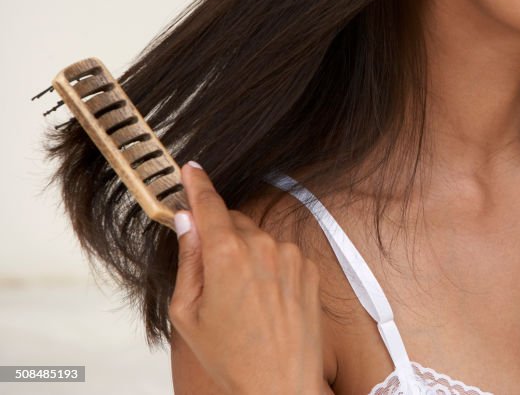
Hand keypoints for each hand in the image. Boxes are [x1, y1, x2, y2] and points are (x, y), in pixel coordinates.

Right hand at [170, 161, 325, 394]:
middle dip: (218, 235)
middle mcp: (263, 245)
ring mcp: (291, 255)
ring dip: (245, 253)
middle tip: (209, 274)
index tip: (190, 169)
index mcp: (227, 254)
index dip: (197, 184)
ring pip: (258, 238)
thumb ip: (188, 259)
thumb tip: (187, 221)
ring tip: (240, 299)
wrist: (281, 384)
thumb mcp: (188, 312)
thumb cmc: (231, 356)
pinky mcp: (309, 267)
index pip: (209, 204)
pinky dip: (269, 266)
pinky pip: (281, 254)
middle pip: (232, 222)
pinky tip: (263, 300)